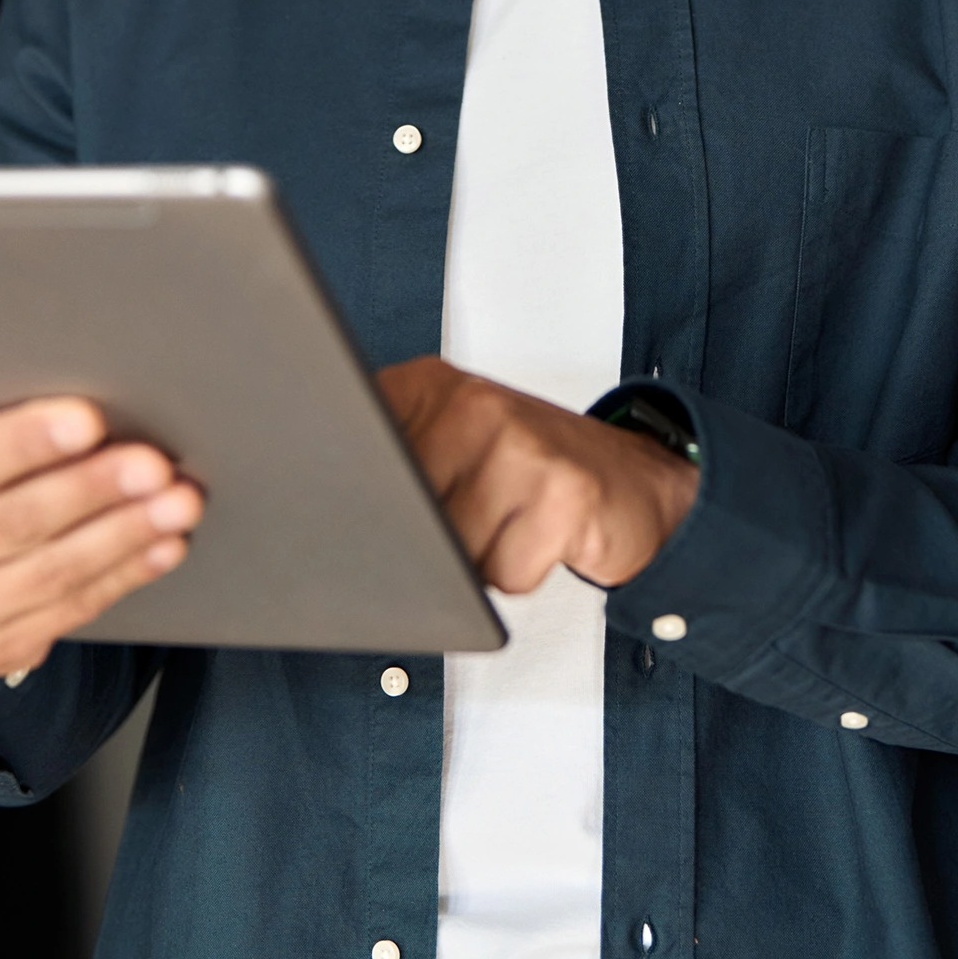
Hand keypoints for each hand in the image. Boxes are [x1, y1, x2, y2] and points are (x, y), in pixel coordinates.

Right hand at [0, 396, 204, 685]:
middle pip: (10, 523)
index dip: (24, 441)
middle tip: (156, 464)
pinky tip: (165, 545)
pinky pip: (69, 611)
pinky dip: (124, 574)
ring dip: (123, 535)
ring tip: (179, 503)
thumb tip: (94, 392)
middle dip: (92, 490)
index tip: (90, 419)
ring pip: (48, 574)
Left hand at [377, 358, 696, 591]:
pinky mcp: (562, 493)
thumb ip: (392, 458)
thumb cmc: (532, 467)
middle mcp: (474, 404)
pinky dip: (516, 573)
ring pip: (450, 551)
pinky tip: (536, 536)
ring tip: (506, 523)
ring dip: (474, 561)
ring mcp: (520, 444)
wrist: (632, 480)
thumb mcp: (451, 441)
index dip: (359, 499)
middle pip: (400, 511)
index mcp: (431, 385)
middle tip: (461, 515)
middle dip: (422, 538)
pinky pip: (503, 573)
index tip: (373, 510)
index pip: (356, 447)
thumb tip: (325, 507)